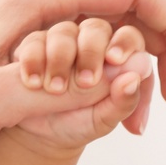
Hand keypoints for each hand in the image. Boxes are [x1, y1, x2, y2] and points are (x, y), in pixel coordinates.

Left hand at [0, 0, 165, 161]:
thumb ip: (62, 91)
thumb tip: (125, 78)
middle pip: (127, 6)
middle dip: (161, 52)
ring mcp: (30, 11)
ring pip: (108, 28)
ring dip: (135, 70)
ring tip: (140, 122)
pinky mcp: (23, 35)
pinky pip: (84, 45)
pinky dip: (105, 76)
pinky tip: (110, 113)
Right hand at [8, 21, 152, 151]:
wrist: (38, 136)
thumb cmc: (77, 125)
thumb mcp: (102, 121)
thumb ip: (122, 102)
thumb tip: (133, 79)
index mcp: (116, 59)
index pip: (129, 37)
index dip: (124, 44)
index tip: (114, 60)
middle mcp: (90, 43)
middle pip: (96, 28)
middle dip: (90, 52)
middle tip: (85, 82)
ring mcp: (62, 41)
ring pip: (64, 32)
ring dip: (59, 60)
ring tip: (55, 90)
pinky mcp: (34, 45)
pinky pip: (34, 41)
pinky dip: (34, 61)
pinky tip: (33, 83)